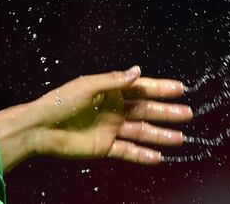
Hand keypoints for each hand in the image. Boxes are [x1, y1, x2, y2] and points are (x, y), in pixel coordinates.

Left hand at [31, 65, 192, 164]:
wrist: (41, 128)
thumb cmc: (61, 102)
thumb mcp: (89, 86)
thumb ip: (115, 81)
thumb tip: (138, 71)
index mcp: (110, 91)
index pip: (141, 88)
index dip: (160, 88)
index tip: (180, 89)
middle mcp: (114, 109)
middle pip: (146, 110)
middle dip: (167, 112)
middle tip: (188, 114)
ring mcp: (111, 129)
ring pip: (141, 132)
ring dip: (160, 135)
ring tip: (180, 138)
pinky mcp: (104, 147)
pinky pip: (128, 152)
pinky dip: (143, 155)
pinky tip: (158, 157)